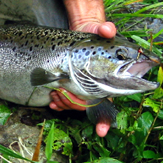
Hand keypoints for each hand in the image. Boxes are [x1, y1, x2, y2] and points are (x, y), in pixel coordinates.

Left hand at [49, 0, 116, 136]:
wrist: (85, 35)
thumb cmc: (96, 36)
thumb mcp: (101, 30)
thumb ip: (107, 30)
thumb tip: (107, 29)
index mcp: (107, 82)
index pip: (109, 106)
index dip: (106, 121)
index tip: (102, 132)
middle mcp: (97, 89)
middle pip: (84, 108)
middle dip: (71, 104)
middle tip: (60, 92)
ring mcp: (83, 90)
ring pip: (73, 107)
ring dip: (62, 102)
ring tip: (54, 92)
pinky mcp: (72, 87)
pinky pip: (65, 103)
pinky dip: (57, 104)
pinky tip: (52, 100)